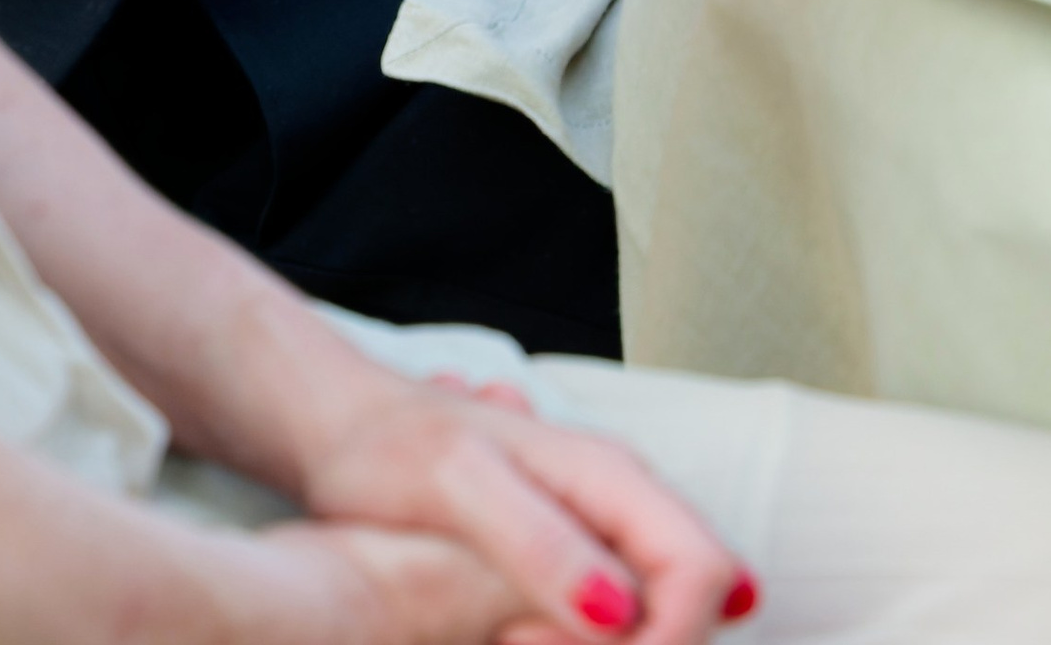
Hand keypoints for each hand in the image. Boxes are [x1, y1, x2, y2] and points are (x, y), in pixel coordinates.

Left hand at [300, 374, 751, 644]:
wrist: (345, 428)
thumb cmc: (390, 446)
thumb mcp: (457, 488)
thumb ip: (540, 543)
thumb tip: (620, 610)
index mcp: (612, 475)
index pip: (705, 571)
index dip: (666, 638)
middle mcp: (624, 501)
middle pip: (692, 604)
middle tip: (516, 644)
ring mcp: (603, 532)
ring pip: (658, 619)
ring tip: (504, 640)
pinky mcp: (575, 564)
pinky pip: (617, 624)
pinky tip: (511, 640)